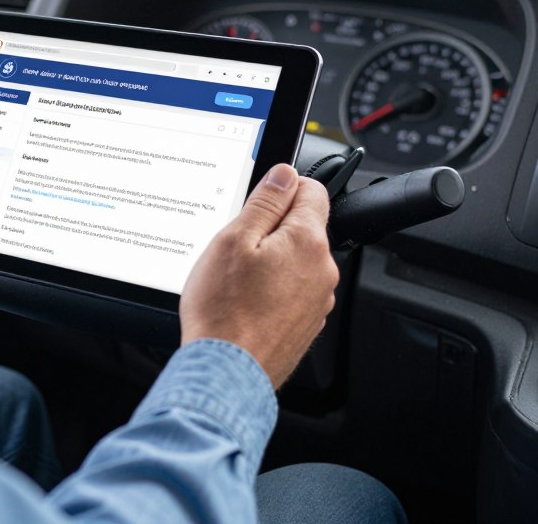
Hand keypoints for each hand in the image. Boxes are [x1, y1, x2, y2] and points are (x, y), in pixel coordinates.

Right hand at [179, 164, 337, 388]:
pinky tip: (244, 301)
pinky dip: (272, 289)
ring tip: (236, 280)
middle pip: (303, 226)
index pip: (313, 189)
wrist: (227, 372)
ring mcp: (318, 300)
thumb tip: (285, 174)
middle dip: (272, 228)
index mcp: (307, 241)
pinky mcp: (306, 323)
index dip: (283, 188)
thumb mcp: (233, 239)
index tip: (259, 202)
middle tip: (237, 246)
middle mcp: (322, 269)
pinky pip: (292, 290)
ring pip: (296, 260)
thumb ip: (264, 202)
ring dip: (271, 260)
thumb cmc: (224, 310)